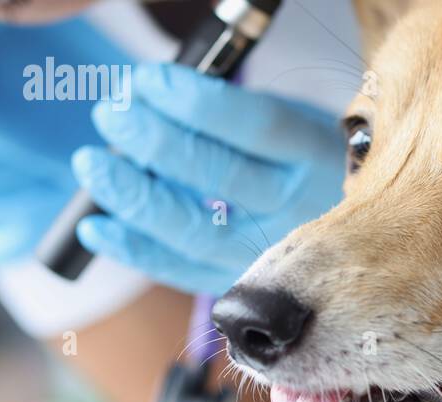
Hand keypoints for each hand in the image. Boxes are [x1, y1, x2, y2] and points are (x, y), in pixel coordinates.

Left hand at [72, 63, 346, 294]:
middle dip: (154, 140)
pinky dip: (133, 249)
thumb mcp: (291, 118)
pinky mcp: (243, 282)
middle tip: (112, 113)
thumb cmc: (303, 156)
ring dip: (134, 195)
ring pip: (195, 230)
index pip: (255, 125)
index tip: (147, 79)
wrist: (349, 226)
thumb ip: (232, 111)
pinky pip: (182, 271)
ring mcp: (272, 253)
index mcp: (314, 152)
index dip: (195, 101)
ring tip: (92, 163)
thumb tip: (149, 98)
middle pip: (220, 175)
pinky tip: (94, 226)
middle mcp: (299, 206)